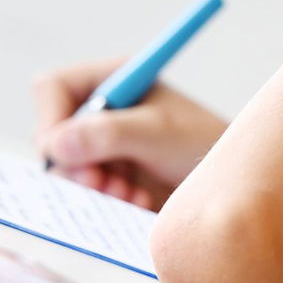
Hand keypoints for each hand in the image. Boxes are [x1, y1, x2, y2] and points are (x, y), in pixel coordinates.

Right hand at [32, 59, 227, 210]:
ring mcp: (102, 145)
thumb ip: (109, 134)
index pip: (53, 88)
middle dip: (74, 163)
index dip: (51, 118)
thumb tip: (55, 143)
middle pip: (51, 134)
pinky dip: (104, 201)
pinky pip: (83, 192)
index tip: (63, 151)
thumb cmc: (204, 144)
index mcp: (112, 80)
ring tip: (128, 194)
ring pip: (64, 168)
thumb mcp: (159, 133)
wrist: (232, 184)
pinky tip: (137, 202)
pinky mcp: (108, 176)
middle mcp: (100, 111)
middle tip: (101, 183)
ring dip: (90, 187)